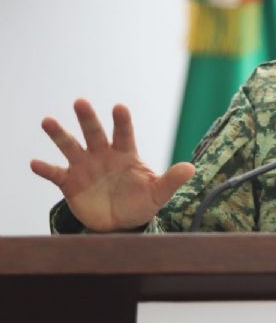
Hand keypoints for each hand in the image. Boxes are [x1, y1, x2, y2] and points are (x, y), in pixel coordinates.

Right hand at [31, 98, 194, 231]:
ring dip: (59, 135)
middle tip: (80, 101)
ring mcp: (84, 167)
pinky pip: (55, 173)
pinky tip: (35, 163)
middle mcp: (103, 155)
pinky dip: (45, 168)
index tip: (119, 107)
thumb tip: (191, 169)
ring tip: (48, 121)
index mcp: (125, 154)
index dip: (122, 121)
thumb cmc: (141, 202)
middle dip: (88, 118)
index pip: (124, 133)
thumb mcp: (158, 193)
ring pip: (70, 146)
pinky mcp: (69, 183)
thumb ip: (171, 180)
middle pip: (94, 133)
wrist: (120, 223)